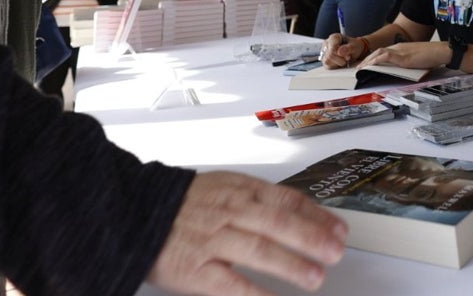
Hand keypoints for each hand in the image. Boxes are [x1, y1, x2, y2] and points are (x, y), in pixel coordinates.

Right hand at [147, 171, 346, 295]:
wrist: (132, 212)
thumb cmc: (183, 204)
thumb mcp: (225, 187)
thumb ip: (260, 200)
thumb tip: (303, 215)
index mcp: (240, 189)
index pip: (287, 200)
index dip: (316, 215)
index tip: (340, 228)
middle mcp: (230, 212)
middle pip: (278, 223)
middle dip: (311, 238)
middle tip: (336, 251)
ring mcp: (213, 240)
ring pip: (259, 251)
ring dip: (291, 264)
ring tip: (315, 277)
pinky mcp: (196, 270)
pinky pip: (232, 284)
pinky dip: (257, 295)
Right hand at [320, 34, 361, 68]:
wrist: (354, 50)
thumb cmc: (354, 46)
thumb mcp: (355, 46)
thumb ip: (348, 48)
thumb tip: (339, 52)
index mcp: (334, 37)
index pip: (332, 48)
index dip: (340, 55)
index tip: (348, 56)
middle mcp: (326, 43)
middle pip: (329, 55)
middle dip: (340, 59)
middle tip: (348, 58)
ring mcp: (324, 52)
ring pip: (327, 61)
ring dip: (338, 63)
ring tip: (344, 60)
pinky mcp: (324, 60)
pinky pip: (327, 66)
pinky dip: (335, 66)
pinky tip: (340, 62)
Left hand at [360, 41, 448, 69]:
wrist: (441, 51)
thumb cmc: (432, 57)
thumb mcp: (416, 60)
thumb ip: (407, 63)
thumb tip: (401, 71)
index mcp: (401, 48)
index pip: (383, 52)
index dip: (373, 58)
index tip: (365, 65)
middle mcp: (399, 47)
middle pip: (378, 52)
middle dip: (367, 60)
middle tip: (358, 68)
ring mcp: (400, 51)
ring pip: (379, 53)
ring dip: (368, 61)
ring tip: (360, 69)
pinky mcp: (403, 57)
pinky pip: (385, 57)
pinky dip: (376, 61)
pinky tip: (370, 66)